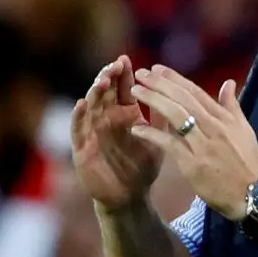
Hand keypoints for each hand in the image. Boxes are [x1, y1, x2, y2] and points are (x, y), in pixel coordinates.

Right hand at [71, 55, 163, 211]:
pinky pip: (77, 129)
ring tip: (103, 80)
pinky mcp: (82, 148)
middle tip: (114, 66)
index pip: (122, 87)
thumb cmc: (143, 167)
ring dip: (94, 92)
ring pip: (90, 105)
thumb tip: (180, 93)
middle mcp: (106, 117)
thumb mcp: (158, 139)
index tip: (125, 59)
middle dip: (108, 77)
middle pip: (104, 91)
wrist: (130, 197)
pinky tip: (81, 104)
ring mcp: (92, 131)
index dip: (123, 73)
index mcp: (125, 112)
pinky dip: (78, 116)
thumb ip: (164, 118)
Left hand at [127, 66, 257, 220]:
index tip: (157, 69)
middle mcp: (213, 126)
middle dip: (160, 84)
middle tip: (141, 74)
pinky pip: (169, 144)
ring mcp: (202, 144)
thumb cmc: (247, 162)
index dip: (175, 79)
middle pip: (182, 99)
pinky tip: (137, 129)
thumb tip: (228, 82)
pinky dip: (152, 135)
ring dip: (154, 100)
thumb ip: (232, 106)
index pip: (195, 92)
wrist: (253, 194)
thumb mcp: (244, 130)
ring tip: (136, 91)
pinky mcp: (192, 163)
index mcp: (223, 117)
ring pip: (175, 115)